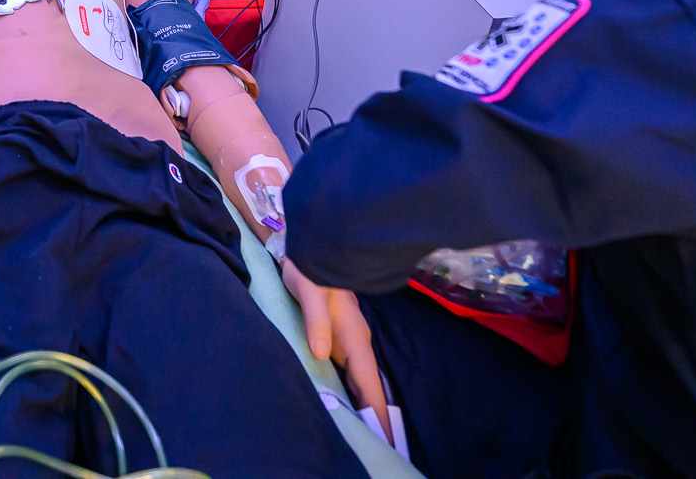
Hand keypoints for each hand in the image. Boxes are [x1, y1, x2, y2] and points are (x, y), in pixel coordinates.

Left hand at [283, 261, 391, 444]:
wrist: (313, 247)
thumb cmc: (310, 267)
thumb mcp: (309, 288)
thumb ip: (316, 319)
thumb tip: (321, 352)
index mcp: (354, 336)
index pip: (369, 382)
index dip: (376, 411)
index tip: (386, 439)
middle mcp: (356, 343)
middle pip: (369, 388)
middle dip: (376, 418)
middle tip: (382, 449)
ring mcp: (348, 341)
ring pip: (360, 382)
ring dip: (364, 408)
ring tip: (368, 438)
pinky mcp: (337, 339)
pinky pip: (349, 373)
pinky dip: (352, 394)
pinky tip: (348, 409)